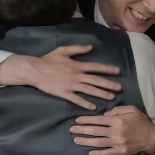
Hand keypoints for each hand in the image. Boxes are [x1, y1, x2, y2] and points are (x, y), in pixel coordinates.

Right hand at [0, 45, 121, 110]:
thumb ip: (77, 49)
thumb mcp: (63, 51)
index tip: (118, 71)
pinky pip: (77, 99)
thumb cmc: (48, 60)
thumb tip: (91, 47)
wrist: (34, 70)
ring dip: (101, 94)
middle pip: (96, 80)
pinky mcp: (64, 93)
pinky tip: (93, 107)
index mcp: (77, 65)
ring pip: (89, 90)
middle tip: (120, 88)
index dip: (107, 69)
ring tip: (111, 97)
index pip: (96, 67)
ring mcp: (71, 85)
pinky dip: (85, 103)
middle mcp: (76, 75)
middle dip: (109, 84)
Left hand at [70, 105, 154, 154]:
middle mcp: (116, 132)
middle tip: (71, 130)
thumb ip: (118, 110)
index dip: (86, 120)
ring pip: (98, 142)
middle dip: (82, 130)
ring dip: (85, 141)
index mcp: (117, 120)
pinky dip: (98, 153)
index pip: (98, 120)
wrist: (152, 137)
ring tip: (76, 140)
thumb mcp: (132, 110)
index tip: (77, 120)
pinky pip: (107, 153)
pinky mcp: (120, 151)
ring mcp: (117, 143)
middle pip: (95, 131)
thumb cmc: (142, 122)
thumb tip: (105, 114)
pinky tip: (90, 153)